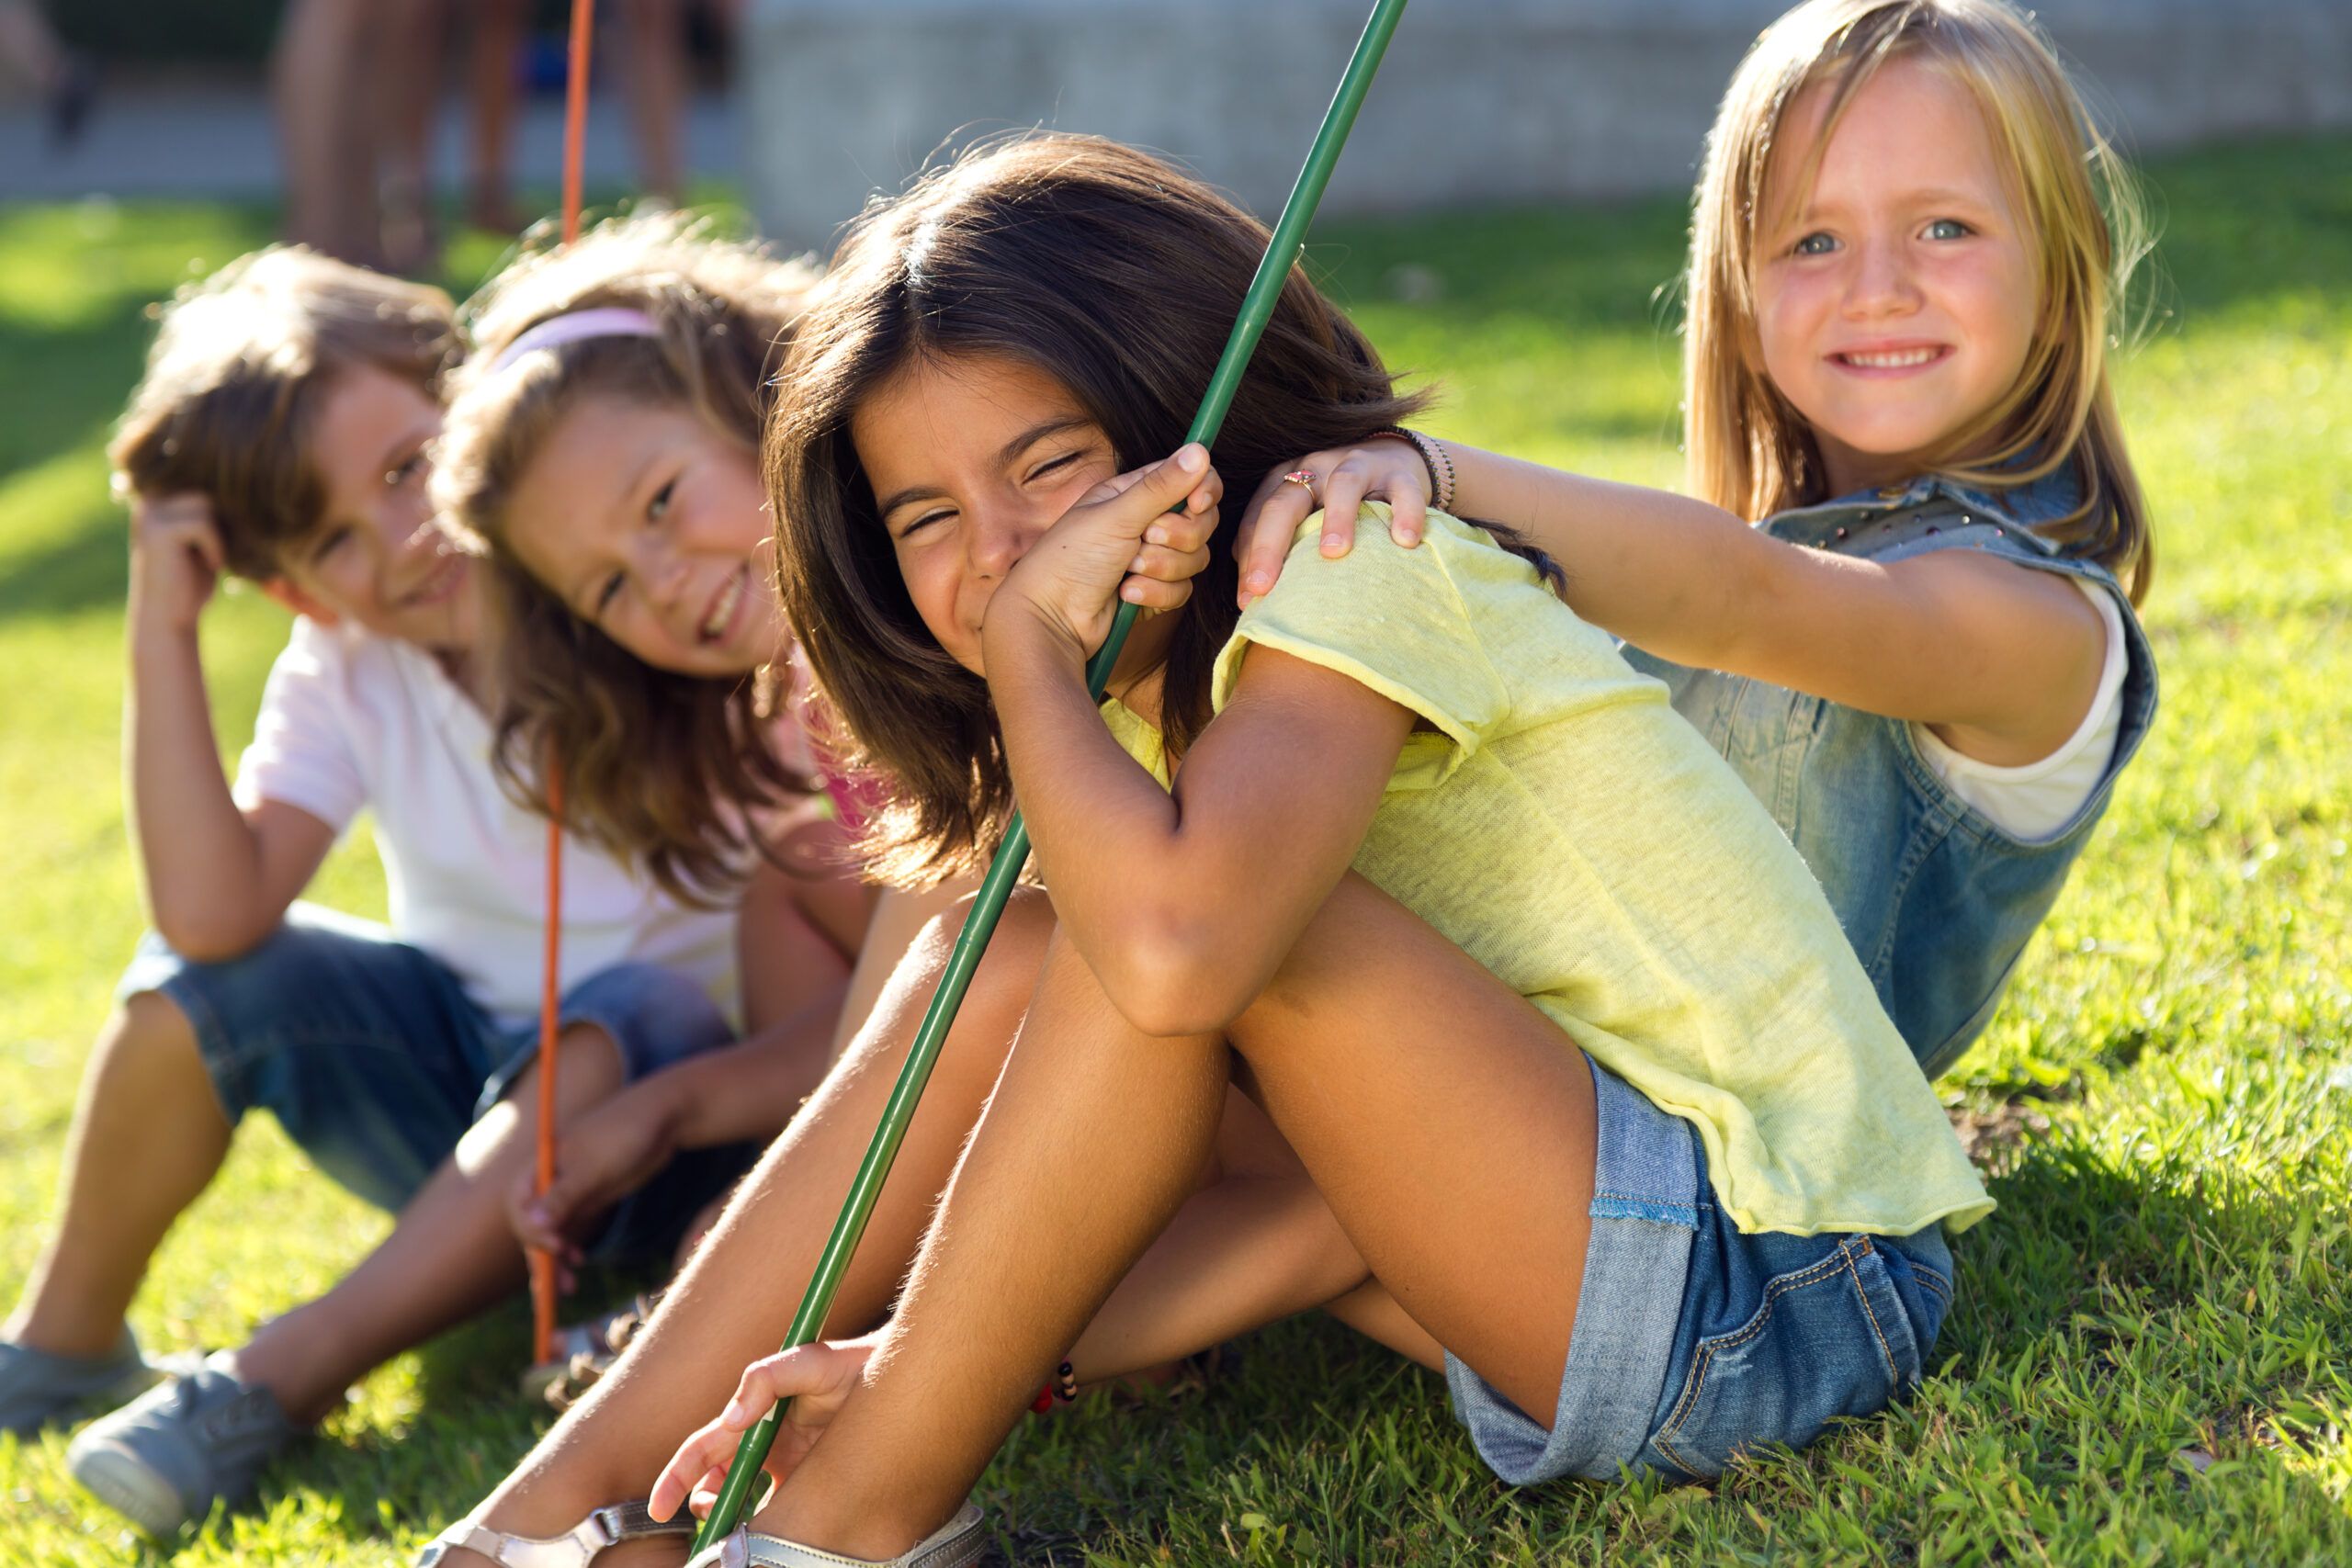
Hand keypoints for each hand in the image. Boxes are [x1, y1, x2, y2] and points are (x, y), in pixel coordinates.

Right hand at [126, 492, 227, 637]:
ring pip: (206, 503)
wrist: (170, 618)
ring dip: (218, 534)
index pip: (203, 480)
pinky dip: (215, 546)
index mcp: (157, 497)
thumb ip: (210, 509)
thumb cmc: (191, 580)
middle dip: (222, 520)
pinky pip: (203, 525)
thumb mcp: (204, 538)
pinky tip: (210, 565)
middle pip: (206, 489)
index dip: (224, 507)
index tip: (224, 538)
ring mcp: (150, 514)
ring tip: (210, 557)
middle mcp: (148, 500)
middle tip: (218, 550)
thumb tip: (240, 480)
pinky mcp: (158, 531)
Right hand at [505, 1088, 681, 1279]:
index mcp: (540, 1164)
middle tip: (558, 1281)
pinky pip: (570, 1228)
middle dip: (540, 1252)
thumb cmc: (625, 1134)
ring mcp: (569, 1190)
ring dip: (553, 1258)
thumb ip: (565, 1196)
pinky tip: (577, 1264)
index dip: (531, 1230)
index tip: (556, 1246)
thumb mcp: (595, 1167)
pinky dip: (569, 1248)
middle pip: (531, 1223)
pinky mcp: (588, 1198)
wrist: (662, 1119)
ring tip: (567, 1286)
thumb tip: (533, 1224)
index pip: (519, 1205)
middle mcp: (549, 1179)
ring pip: (551, 1231)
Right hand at [647, 1335, 876, 1522]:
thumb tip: (731, 1418)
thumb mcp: (812, 1361)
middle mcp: (765, 1441)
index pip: (705, 1446)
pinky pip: (780, 1513)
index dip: (678, 1475)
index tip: (661, 1507)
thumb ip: (769, 1377)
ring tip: (731, 1533)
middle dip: (696, 1502)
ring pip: (743, 1499)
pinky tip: (767, 1542)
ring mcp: (787, 1465)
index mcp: (756, 1414)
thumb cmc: (853, 1366)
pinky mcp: (811, 1483)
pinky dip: (766, 1531)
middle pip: (715, 1478)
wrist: (901, 1379)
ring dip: (729, 1516)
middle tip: (692, 1526)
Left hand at [985, 443, 1221, 666]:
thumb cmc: (1072, 558)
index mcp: (1134, 493)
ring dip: (1162, 567)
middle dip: (1177, 536)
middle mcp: (1147, 522)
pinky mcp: (1155, 591)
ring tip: (1127, 570)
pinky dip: (1155, 594)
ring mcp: (1153, 558)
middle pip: (1201, 522)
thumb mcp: (1117, 514)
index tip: (1196, 504)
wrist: (1053, 617)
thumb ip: (1162, 486)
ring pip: (1195, 559)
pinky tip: (1125, 595)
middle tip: (1145, 538)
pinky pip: (1182, 590)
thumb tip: (1199, 450)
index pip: (1191, 481)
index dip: (1203, 491)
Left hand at [1234, 439, 1430, 608]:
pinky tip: (1404, 542)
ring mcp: (1359, 465)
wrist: (1398, 460)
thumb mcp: (1307, 514)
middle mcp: (1316, 468)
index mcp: (1287, 480)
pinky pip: (1404, 491)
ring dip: (1337, 518)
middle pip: (1285, 502)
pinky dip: (1405, 514)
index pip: (1259, 516)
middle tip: (1263, 586)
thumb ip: (1280, 542)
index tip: (1246, 599)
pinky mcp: (1400, 472)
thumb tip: (1245, 587)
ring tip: (1333, 553)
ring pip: (1343, 485)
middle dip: (1270, 545)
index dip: (1248, 556)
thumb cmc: (1341, 502)